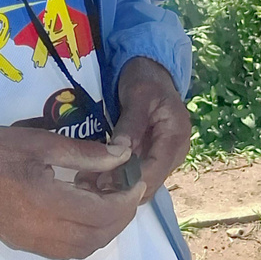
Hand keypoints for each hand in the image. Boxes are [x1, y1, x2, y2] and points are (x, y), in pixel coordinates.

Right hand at [0, 125, 145, 259]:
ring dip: (105, 229)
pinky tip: (86, 213)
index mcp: (47, 202)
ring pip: (84, 248)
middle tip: (128, 190)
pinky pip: (67, 251)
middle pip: (97, 236)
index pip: (101, 213)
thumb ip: (85, 153)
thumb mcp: (43, 142)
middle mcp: (43, 231)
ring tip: (109, 200)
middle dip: (120, 216)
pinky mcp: (27, 246)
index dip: (125, 199)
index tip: (135, 179)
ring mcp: (34, 243)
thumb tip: (123, 156)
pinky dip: (86, 236)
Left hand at [83, 56, 190, 202]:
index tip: (102, 182)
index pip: (156, 169)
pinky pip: (135, 174)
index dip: (130, 181)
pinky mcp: (151, 157)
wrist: (151, 71)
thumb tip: (119, 153)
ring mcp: (163, 157)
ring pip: (141, 182)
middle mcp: (174, 152)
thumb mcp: (138, 95)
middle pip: (149, 182)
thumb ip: (130, 124)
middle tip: (86, 184)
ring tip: (84, 181)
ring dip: (115, 186)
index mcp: (176, 136)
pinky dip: (116, 178)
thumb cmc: (146, 79)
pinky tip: (92, 176)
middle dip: (120, 188)